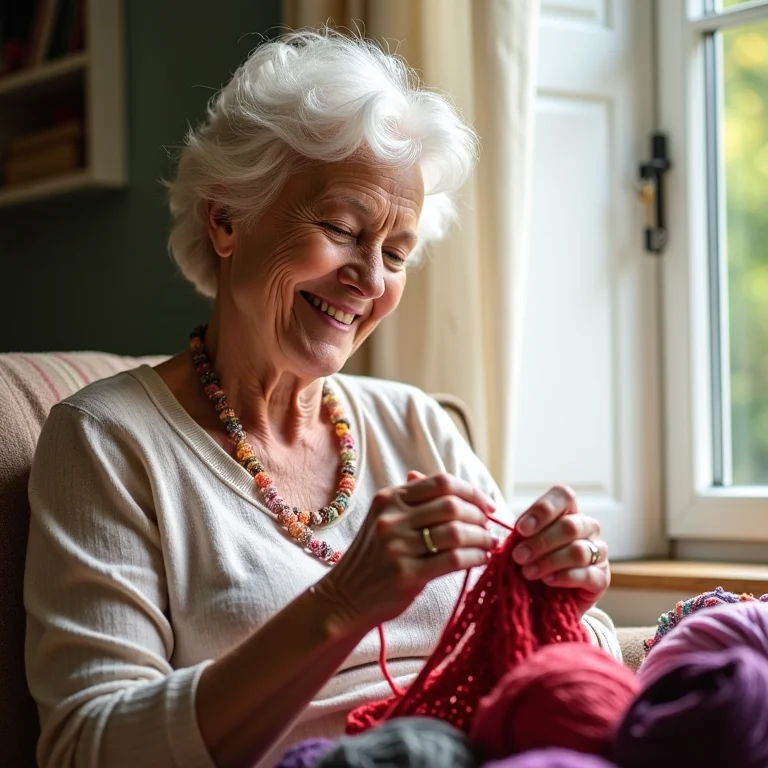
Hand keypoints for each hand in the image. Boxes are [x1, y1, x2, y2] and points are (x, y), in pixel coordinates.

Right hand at [317, 472, 497, 632]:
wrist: (345, 597)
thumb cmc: (373, 558)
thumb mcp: (384, 520)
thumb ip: (414, 501)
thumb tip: (451, 484)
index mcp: (388, 499)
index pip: (440, 482)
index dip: (471, 491)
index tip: (486, 504)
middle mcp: (391, 518)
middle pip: (451, 505)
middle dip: (479, 515)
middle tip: (489, 526)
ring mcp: (397, 547)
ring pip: (455, 532)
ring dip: (481, 537)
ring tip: (490, 543)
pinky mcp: (407, 575)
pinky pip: (453, 560)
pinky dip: (475, 557)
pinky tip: (482, 559)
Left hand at [511, 485, 609, 614]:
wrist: (550, 597)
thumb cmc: (536, 561)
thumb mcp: (525, 543)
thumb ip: (522, 534)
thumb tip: (515, 533)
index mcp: (568, 511)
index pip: (564, 496)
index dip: (543, 509)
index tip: (521, 528)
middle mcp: (587, 527)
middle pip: (569, 526)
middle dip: (540, 542)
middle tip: (518, 556)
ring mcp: (599, 552)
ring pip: (578, 551)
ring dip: (549, 561)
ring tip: (527, 572)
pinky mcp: (602, 577)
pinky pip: (587, 574)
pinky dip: (563, 577)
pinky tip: (547, 581)